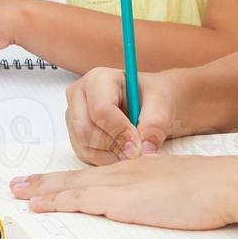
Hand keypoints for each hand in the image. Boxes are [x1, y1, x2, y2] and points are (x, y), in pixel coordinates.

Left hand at [8, 155, 237, 229]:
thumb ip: (159, 194)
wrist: (224, 183)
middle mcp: (122, 172)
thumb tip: (152, 208)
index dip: (66, 179)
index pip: (91, 174)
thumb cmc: (210, 188)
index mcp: (135, 169)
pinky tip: (41, 205)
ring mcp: (121, 185)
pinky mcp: (123, 200)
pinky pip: (81, 200)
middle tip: (16, 185)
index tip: (46, 182)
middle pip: (74, 178)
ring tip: (17, 194)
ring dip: (42, 191)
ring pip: (71, 187)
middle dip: (43, 182)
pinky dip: (57, 201)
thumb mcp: (177, 186)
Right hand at [65, 68, 181, 164]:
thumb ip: (155, 123)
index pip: (100, 110)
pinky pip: (86, 156)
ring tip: (133, 147)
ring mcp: (74, 116)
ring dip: (112, 154)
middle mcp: (80, 95)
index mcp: (98, 79)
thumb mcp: (162, 104)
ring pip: (85, 146)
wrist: (152, 105)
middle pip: (86, 130)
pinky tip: (123, 149)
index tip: (140, 144)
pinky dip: (107, 159)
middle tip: (138, 150)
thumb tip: (145, 149)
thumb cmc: (155, 97)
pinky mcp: (76, 135)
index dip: (121, 131)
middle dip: (115, 145)